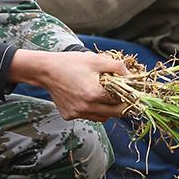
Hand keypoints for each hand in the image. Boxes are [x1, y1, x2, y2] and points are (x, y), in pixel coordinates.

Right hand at [10, 50, 126, 122]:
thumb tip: (131, 76)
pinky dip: (93, 110)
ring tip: (105, 96)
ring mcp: (77, 113)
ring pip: (102, 118)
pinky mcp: (69, 116)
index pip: (121, 101)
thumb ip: (117, 67)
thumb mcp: (96, 60)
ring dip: (108, 109)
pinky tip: (87, 97)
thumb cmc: (72, 63)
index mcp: (94, 94)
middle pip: (115, 113)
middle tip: (125, 97)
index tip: (132, 92)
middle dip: (123, 105)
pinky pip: (88, 117)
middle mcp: (86, 107)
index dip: (129, 96)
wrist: (46, 70)